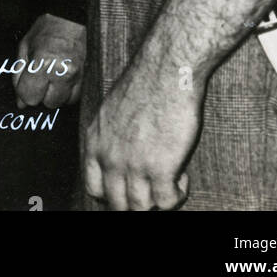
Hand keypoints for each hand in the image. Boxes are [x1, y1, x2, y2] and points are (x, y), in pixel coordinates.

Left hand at [13, 14, 84, 107]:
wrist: (71, 18)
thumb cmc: (46, 29)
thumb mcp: (25, 47)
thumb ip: (19, 75)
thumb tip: (21, 102)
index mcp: (43, 62)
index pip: (29, 96)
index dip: (24, 90)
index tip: (27, 80)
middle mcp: (62, 72)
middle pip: (47, 103)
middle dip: (41, 92)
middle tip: (41, 74)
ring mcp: (77, 76)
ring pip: (62, 103)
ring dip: (55, 93)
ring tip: (53, 74)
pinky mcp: (86, 78)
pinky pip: (74, 98)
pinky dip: (67, 92)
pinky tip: (63, 77)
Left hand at [83, 56, 199, 210]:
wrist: (166, 68)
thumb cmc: (145, 83)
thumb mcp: (112, 110)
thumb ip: (111, 138)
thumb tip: (119, 159)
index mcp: (95, 141)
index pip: (93, 187)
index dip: (112, 195)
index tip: (128, 191)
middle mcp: (109, 157)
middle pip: (117, 203)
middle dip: (136, 202)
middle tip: (154, 190)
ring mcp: (133, 165)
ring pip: (140, 208)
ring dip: (158, 200)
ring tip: (170, 182)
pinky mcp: (160, 168)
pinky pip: (166, 201)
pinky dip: (176, 195)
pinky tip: (182, 177)